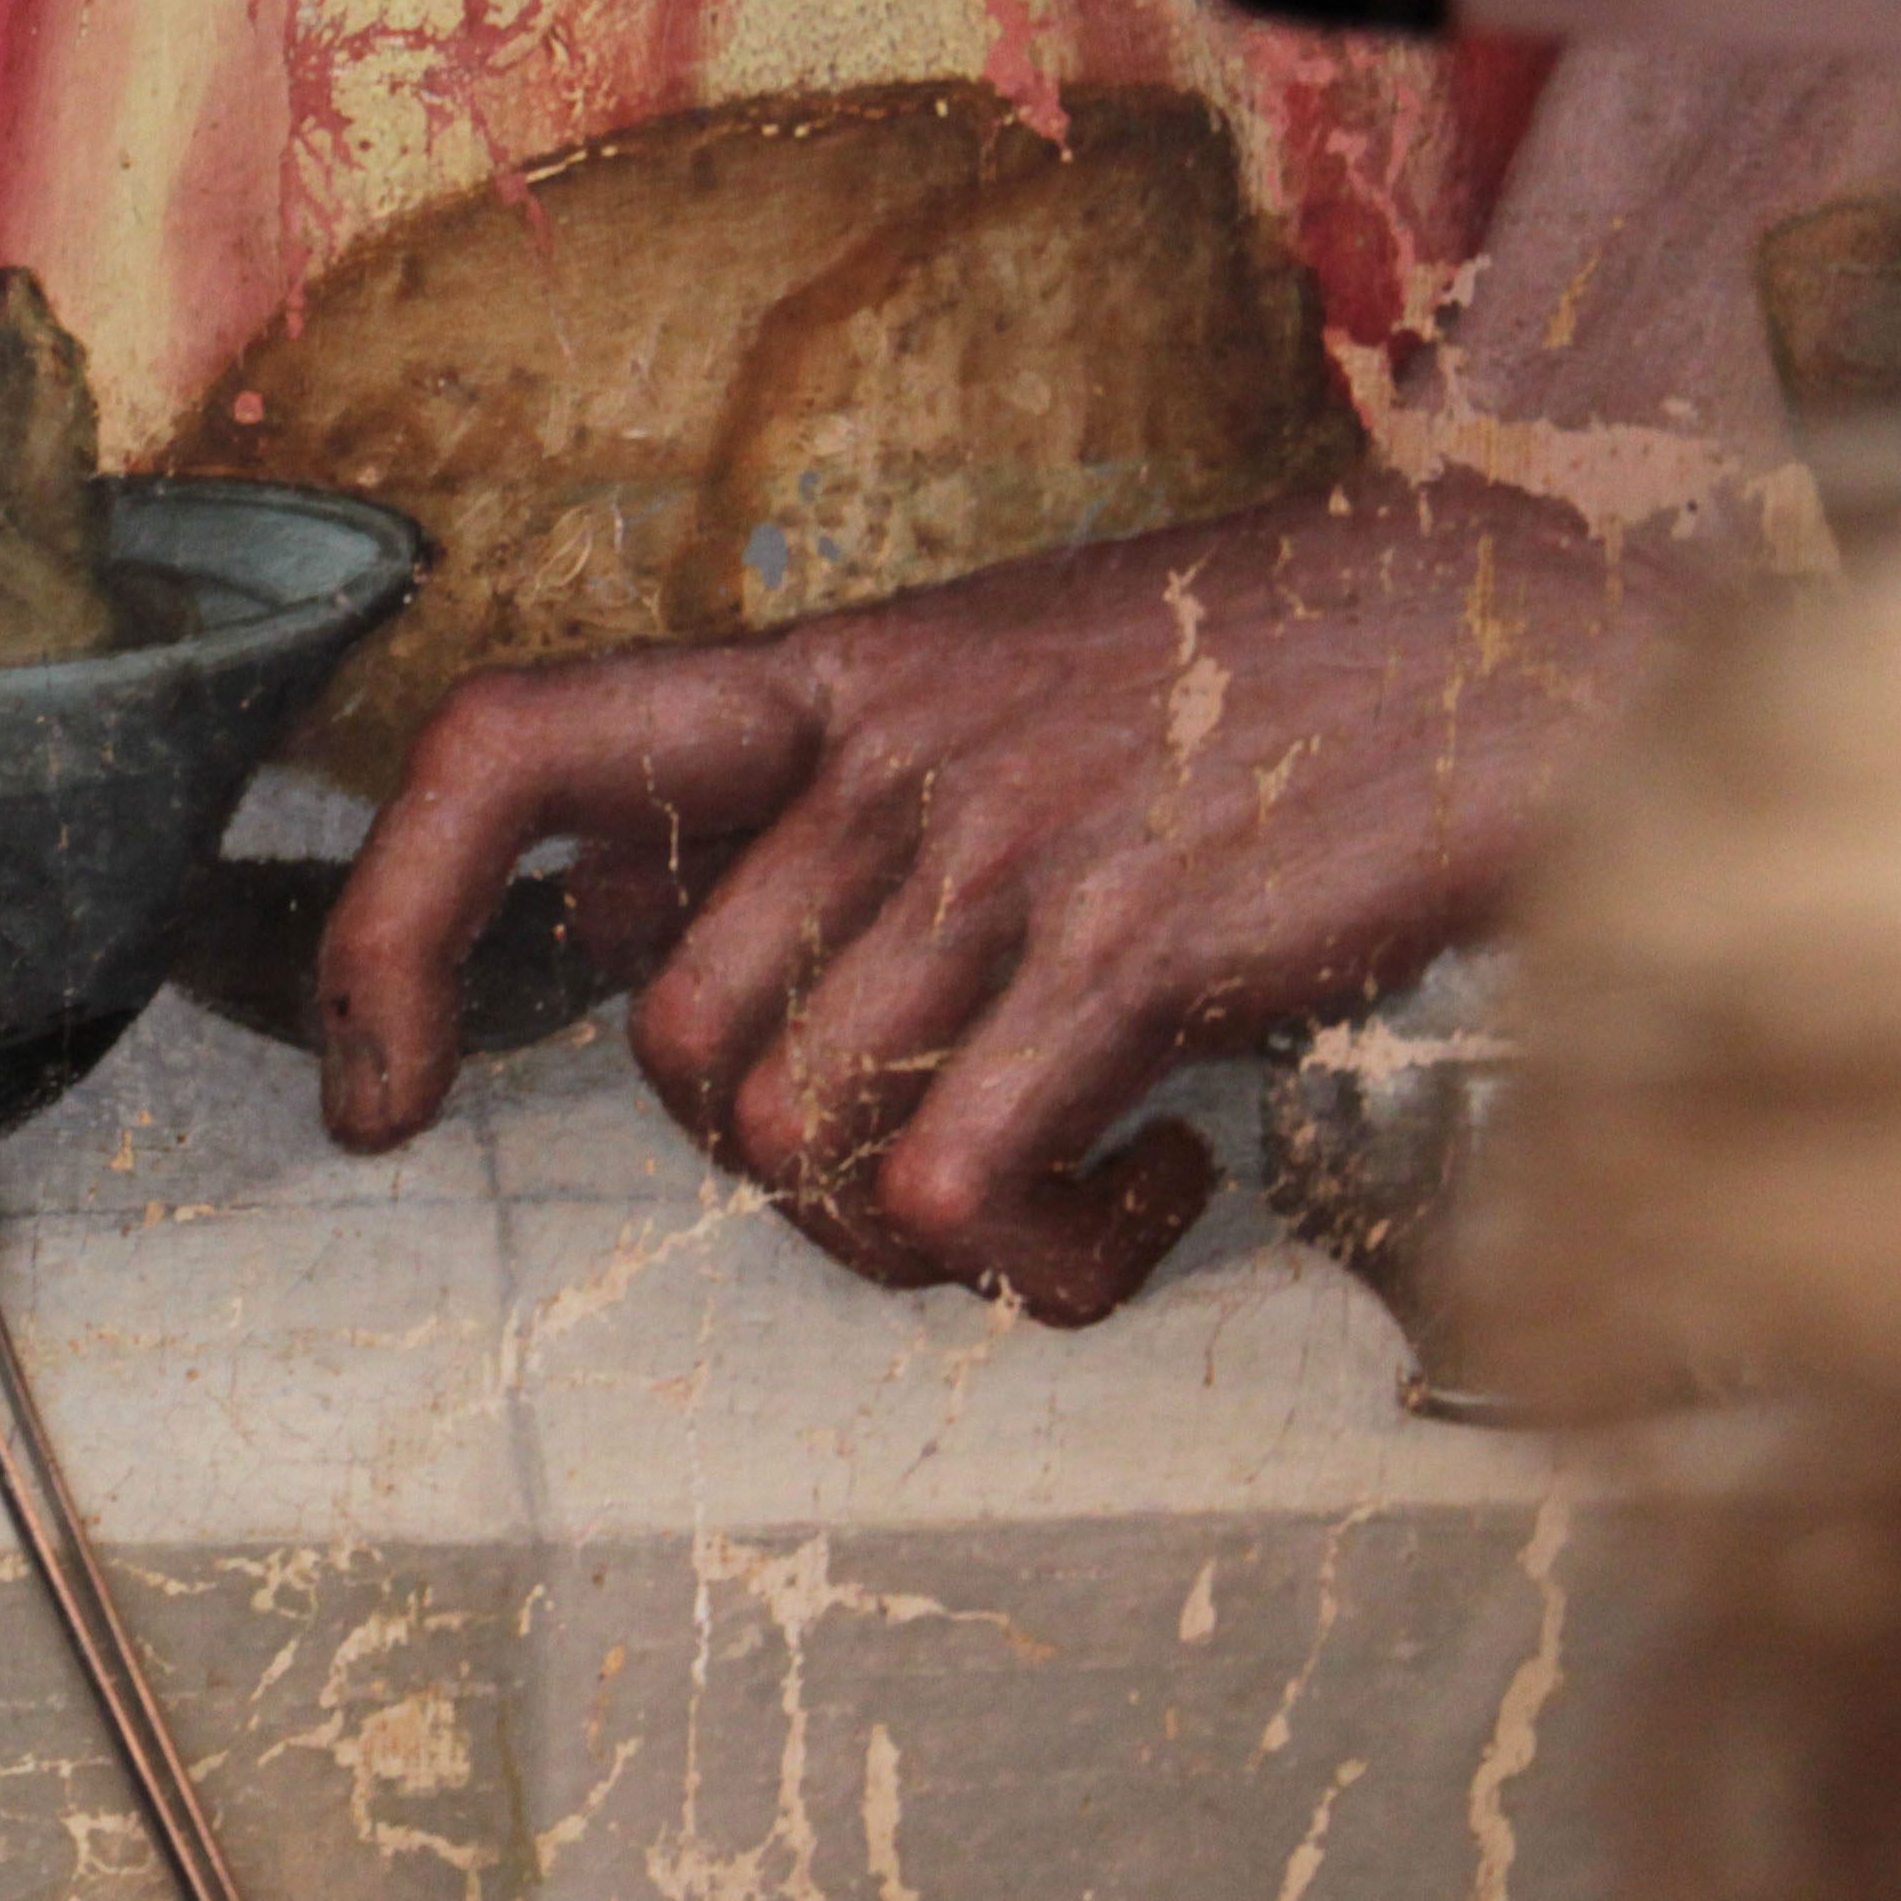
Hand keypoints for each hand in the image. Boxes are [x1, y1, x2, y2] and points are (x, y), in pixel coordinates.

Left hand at [312, 475, 1646, 1319]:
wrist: (1522, 637)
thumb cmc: (1240, 690)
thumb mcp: (976, 684)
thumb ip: (792, 798)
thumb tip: (611, 917)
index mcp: (815, 684)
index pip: (504, 759)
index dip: (392, 936)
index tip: (378, 1100)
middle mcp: (879, 766)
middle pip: (674, 1055)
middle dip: (777, 1166)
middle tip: (940, 1154)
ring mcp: (1000, 858)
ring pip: (801, 1148)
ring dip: (919, 1235)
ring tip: (1069, 1188)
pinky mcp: (1129, 960)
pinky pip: (952, 1194)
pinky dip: (1032, 1262)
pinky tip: (1147, 1198)